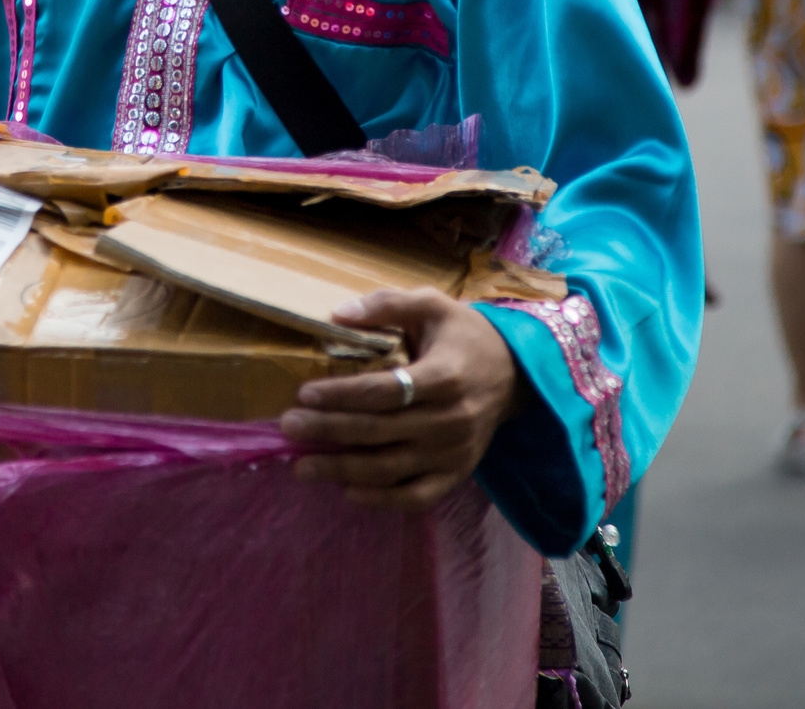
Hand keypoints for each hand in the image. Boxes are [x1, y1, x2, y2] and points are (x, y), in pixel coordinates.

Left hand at [278, 288, 521, 510]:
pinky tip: (348, 490)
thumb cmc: (464, 335)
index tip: (304, 393)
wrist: (515, 372)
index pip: (383, 391)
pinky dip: (381, 499)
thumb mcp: (432, 305)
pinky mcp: (457, 474)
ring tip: (301, 467)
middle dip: (328, 430)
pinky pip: (417, 497)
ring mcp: (454, 452)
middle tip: (288, 426)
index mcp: (444, 376)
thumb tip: (338, 314)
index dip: (340, 394)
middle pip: (378, 431)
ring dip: (341, 470)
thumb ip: (387, 305)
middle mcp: (450, 419)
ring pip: (390, 469)